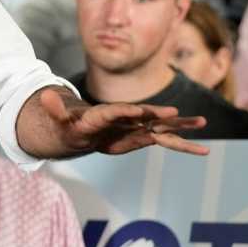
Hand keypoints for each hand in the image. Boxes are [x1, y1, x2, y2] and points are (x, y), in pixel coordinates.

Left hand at [38, 88, 208, 155]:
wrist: (80, 128)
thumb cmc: (68, 124)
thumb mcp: (58, 119)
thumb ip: (54, 110)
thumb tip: (43, 96)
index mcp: (102, 115)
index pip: (114, 111)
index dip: (126, 111)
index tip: (139, 112)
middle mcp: (123, 118)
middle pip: (142, 115)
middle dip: (158, 115)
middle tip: (176, 113)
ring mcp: (135, 127)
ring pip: (160, 128)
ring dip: (180, 126)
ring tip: (202, 123)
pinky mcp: (142, 137)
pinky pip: (166, 142)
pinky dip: (183, 145)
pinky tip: (203, 150)